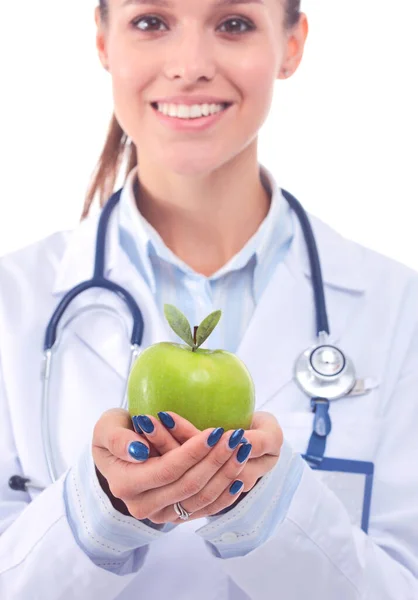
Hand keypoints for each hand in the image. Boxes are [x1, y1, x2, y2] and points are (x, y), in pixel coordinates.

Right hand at [92, 409, 256, 522]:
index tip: (216, 431)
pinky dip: (224, 494)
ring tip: (242, 449)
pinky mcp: (175, 516)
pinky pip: (205, 510)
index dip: (194, 452)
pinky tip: (239, 475)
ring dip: (226, 474)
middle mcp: (143, 506)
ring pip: (201, 499)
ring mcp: (161, 515)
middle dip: (216, 460)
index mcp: (126, 484)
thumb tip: (139, 450)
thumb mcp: (107, 427)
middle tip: (236, 437)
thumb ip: (118, 438)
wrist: (115, 459)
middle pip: (189, 486)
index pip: (168, 469)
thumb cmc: (114, 434)